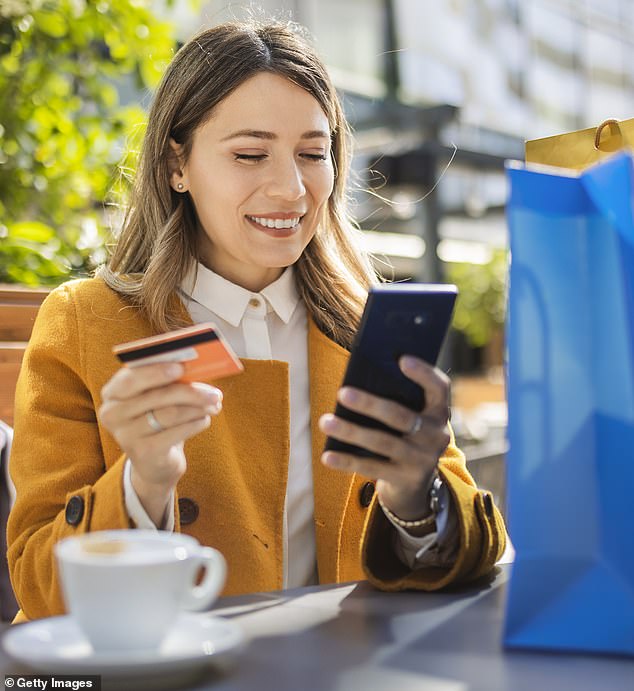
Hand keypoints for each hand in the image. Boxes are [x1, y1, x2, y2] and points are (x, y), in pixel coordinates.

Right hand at [99, 362, 222, 523]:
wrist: (153, 461)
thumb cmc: (156, 419)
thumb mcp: (155, 398)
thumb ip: (166, 381)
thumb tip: (196, 367)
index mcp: (112, 393)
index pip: (132, 377)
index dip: (157, 371)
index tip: (182, 366)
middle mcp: (112, 413)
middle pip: (158, 396)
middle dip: (191, 391)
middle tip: (214, 392)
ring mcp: (126, 435)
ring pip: (171, 414)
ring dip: (198, 408)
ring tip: (214, 405)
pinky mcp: (143, 452)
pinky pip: (178, 432)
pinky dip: (196, 423)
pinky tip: (204, 420)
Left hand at [319, 355, 449, 521]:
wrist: (416, 484)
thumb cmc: (405, 436)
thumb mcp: (412, 417)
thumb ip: (398, 399)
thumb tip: (358, 379)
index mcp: (439, 412)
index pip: (439, 388)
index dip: (423, 373)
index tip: (401, 359)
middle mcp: (436, 435)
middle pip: (401, 416)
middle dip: (369, 404)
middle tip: (341, 393)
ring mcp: (422, 460)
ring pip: (382, 442)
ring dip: (351, 431)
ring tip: (325, 422)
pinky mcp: (406, 480)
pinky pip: (372, 468)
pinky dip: (347, 461)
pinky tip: (327, 455)